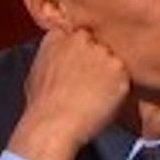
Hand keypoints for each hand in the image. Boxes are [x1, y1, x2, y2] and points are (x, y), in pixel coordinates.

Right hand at [7, 28, 129, 159]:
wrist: (55, 124)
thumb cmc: (42, 106)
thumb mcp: (36, 73)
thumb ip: (52, 59)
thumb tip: (59, 62)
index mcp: (58, 37)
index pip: (76, 36)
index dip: (80, 54)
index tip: (79, 68)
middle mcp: (81, 39)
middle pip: (97, 45)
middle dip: (97, 61)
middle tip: (91, 83)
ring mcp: (102, 53)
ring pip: (112, 61)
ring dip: (110, 75)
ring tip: (96, 97)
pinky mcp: (119, 70)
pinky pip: (124, 78)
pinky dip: (119, 91)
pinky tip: (104, 103)